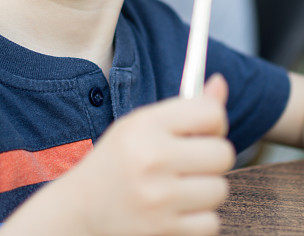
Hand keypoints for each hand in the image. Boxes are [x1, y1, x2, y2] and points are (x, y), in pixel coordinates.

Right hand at [0, 74, 234, 235]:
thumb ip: (185, 108)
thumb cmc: (119, 161)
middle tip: (193, 161)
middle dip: (213, 158)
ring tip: (180, 187)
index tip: (206, 130)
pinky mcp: (163, 229)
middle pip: (223, 153)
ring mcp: (158, 198)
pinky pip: (211, 222)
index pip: (211, 113)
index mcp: (145, 125)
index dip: (216, 121)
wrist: (80, 210)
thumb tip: (220, 83)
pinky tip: (176, 210)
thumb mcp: (141, 125)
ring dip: (206, 190)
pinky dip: (199, 219)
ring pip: (220, 189)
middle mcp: (151, 159)